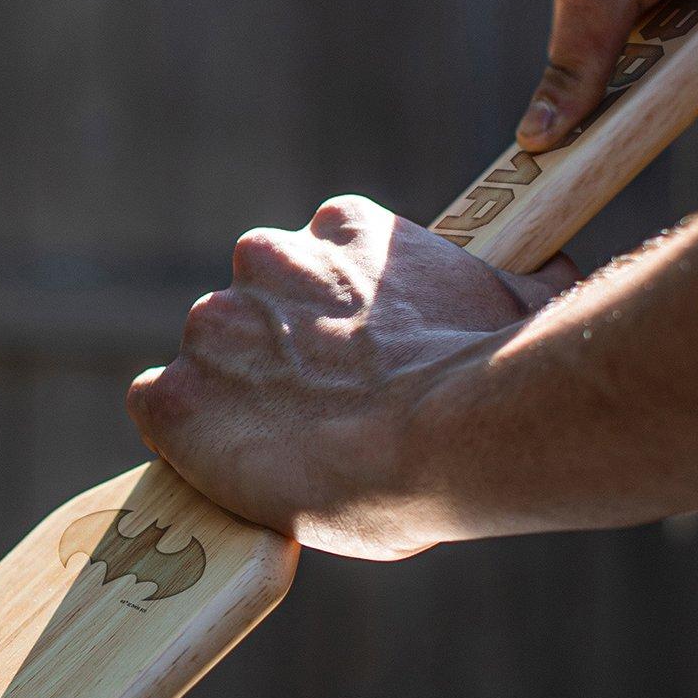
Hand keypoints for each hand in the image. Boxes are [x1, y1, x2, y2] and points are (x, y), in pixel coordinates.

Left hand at [127, 195, 575, 556]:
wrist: (458, 436)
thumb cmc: (499, 373)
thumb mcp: (518, 297)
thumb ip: (496, 281)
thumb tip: (539, 276)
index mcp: (343, 230)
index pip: (310, 268)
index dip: (328, 326)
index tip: (353, 366)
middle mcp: (267, 258)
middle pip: (251, 311)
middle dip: (278, 360)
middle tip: (322, 416)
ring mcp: (216, 328)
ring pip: (207, 363)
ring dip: (236, 402)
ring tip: (291, 455)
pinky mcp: (178, 399)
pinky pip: (158, 412)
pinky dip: (185, 440)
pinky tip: (230, 468)